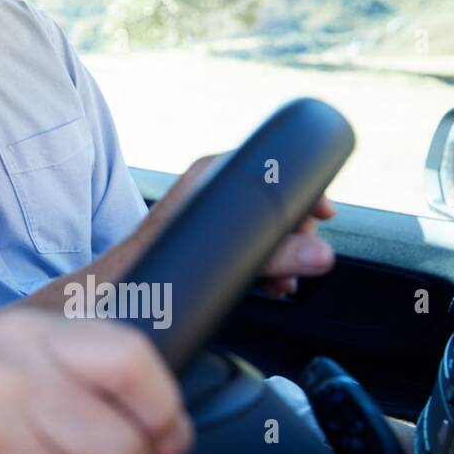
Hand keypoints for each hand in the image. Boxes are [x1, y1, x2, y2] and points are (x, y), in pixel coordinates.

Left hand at [140, 156, 335, 298]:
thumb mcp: (230, 257)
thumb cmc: (163, 263)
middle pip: (270, 201)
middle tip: (302, 261)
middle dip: (294, 235)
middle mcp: (209, 186)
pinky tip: (268, 284)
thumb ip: (278, 255)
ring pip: (258, 226)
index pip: (272, 167)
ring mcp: (205, 211)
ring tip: (283, 283)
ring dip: (280, 255)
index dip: (304, 191)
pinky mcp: (202, 235)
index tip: (326, 213)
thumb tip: (320, 255)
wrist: (127, 287)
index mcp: (214, 175)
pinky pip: (242, 240)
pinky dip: (260, 260)